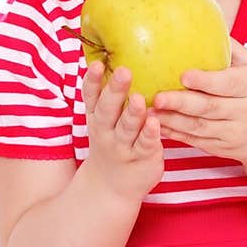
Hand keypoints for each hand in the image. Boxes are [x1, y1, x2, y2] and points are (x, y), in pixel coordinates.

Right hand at [82, 62, 164, 201]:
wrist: (111, 188)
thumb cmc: (112, 143)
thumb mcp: (103, 121)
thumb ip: (108, 96)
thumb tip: (116, 58)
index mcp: (97, 118)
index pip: (91, 97)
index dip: (92, 81)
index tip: (96, 64)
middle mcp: (106, 132)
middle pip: (108, 110)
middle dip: (115, 91)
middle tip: (124, 71)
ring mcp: (123, 146)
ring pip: (126, 128)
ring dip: (133, 114)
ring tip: (140, 99)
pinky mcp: (142, 158)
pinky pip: (145, 145)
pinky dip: (149, 134)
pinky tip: (155, 122)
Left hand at [152, 39, 246, 164]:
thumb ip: (228, 47)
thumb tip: (201, 19)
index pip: (228, 84)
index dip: (206, 81)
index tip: (183, 75)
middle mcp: (246, 111)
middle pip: (210, 108)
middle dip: (182, 103)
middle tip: (157, 96)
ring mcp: (234, 133)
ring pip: (200, 128)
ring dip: (172, 121)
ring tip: (148, 111)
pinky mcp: (222, 148)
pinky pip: (196, 141)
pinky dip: (175, 134)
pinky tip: (156, 125)